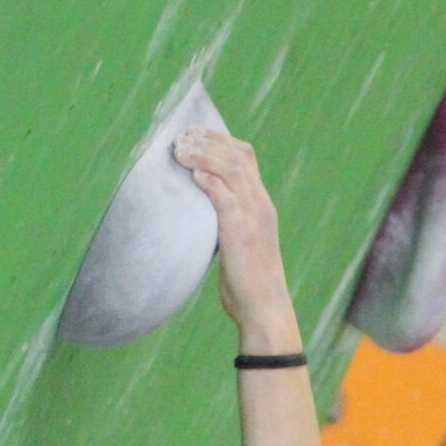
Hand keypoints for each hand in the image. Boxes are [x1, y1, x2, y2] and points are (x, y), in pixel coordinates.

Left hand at [172, 127, 293, 340]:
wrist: (264, 311)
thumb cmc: (248, 286)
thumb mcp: (239, 248)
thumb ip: (226, 226)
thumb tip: (201, 218)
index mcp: (262, 206)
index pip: (246, 159)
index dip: (221, 141)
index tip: (197, 134)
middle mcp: (261, 206)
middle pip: (238, 156)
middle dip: (209, 141)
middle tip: (183, 136)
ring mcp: (253, 218)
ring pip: (231, 170)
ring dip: (204, 156)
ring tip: (181, 150)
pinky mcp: (242, 232)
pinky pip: (225, 197)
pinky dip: (209, 182)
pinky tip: (193, 176)